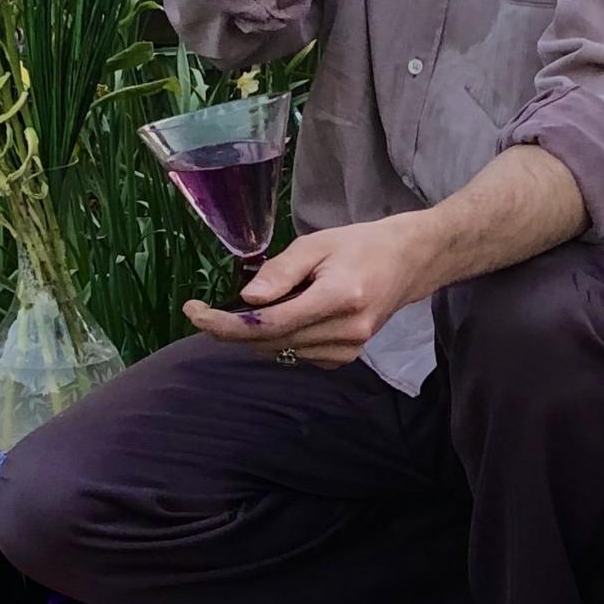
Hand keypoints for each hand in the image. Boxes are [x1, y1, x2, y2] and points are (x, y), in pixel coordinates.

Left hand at [185, 217, 434, 366]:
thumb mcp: (317, 243)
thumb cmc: (360, 245)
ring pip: (280, 351)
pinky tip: (287, 314)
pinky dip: (279, 338)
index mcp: (339, 298)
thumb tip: (246, 300)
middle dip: (232, 329)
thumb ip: (281, 272)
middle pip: (270, 342)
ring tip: (261, 302)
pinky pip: (296, 354)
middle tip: (205, 309)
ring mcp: (348, 350)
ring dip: (256, 333)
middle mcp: (346, 332)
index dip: (226, 324)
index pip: (271, 324)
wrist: (408, 263)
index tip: (194, 313)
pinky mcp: (345, 359)